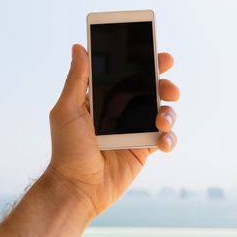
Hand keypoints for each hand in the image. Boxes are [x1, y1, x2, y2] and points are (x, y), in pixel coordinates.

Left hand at [45, 44, 179, 216]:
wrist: (76, 189)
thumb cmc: (66, 149)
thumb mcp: (66, 110)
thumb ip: (76, 79)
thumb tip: (78, 47)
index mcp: (104, 98)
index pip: (129, 75)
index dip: (147, 64)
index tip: (161, 57)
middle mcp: (122, 111)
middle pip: (151, 90)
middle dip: (165, 85)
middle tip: (170, 89)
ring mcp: (134, 130)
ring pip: (162, 112)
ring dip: (169, 113)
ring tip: (161, 121)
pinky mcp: (143, 150)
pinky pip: (164, 139)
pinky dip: (169, 139)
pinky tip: (162, 142)